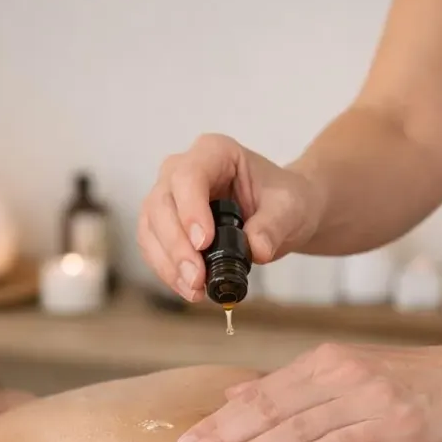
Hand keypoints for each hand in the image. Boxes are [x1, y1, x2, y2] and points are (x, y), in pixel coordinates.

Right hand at [137, 134, 324, 301]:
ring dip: (168, 262)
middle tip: (197, 277)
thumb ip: (273, 226)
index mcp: (214, 152)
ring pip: (151, 226)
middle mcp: (182, 169)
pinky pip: (153, 246)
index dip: (190, 210)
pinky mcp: (164, 224)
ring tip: (194, 289)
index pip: (189, 175)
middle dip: (176, 245)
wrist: (282, 214)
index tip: (203, 242)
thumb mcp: (290, 209)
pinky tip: (188, 289)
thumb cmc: (284, 200)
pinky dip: (167, 270)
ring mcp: (169, 196)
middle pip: (162, 202)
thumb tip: (256, 249)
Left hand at [170, 341, 441, 441]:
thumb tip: (234, 398)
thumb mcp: (350, 374)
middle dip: (219, 439)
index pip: (258, 397)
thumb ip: (294, 387)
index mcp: (325, 362)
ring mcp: (368, 397)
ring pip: (296, 426)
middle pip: (267, 410)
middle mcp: (340, 374)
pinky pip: (342, 441)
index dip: (216, 424)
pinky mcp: (396, 423)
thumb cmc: (416, 383)